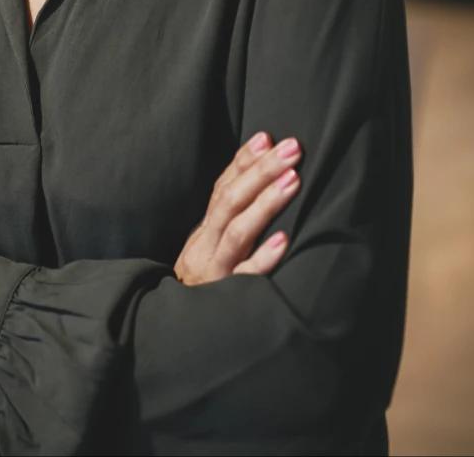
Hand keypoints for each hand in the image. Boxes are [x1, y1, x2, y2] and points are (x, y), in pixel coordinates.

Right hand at [174, 132, 301, 284]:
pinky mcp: (227, 299)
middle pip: (229, 202)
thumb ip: (229, 220)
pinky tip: (284, 241)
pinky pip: (246, 277)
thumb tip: (261, 175)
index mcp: (203, 233)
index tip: (267, 137)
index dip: (243, 162)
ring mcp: (215, 273)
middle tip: (291, 148)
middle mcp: (205, 248)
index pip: (221, 189)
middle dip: (261, 172)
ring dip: (265, 204)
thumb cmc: (206, 285)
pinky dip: (263, 258)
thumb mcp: (210, 249)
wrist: (180, 335)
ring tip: (292, 180)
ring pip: (237, 233)